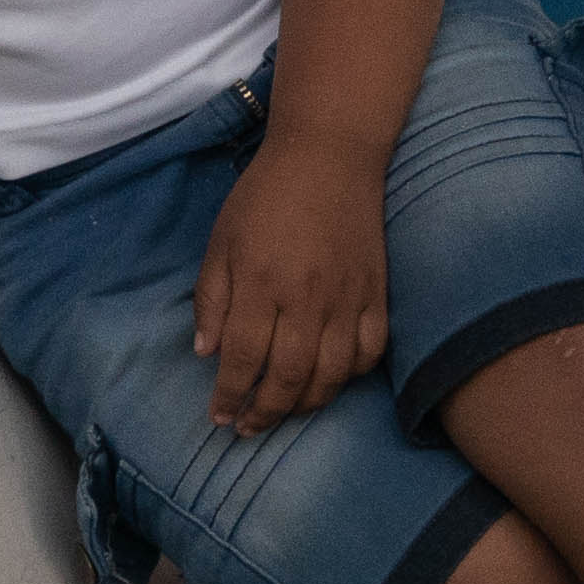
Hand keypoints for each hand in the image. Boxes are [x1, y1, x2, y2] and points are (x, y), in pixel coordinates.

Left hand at [194, 138, 391, 434]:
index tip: (219, 418)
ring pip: (332, 374)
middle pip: (288, 377)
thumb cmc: (266, 195)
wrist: (331, 155)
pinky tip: (331, 379)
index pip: (244, 359)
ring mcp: (347, 299)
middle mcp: (306, 299)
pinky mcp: (376, 293)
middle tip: (247, 428)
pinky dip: (351, 375)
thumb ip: (212, 298)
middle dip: (264, 412)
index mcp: (261, 284)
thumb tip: (207, 352)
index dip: (230, 396)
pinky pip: (370, 351)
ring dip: (306, 404)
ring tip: (285, 412)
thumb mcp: (221, 241)